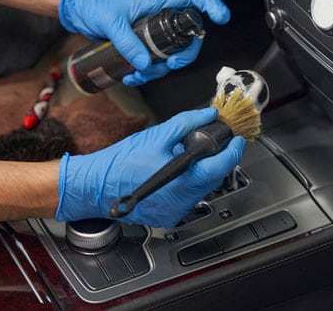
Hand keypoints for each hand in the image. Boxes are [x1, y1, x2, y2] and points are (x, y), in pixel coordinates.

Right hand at [55, 108, 244, 227]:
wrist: (95, 185)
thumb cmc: (120, 162)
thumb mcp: (157, 135)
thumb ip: (187, 123)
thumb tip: (207, 115)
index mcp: (183, 180)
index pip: (221, 166)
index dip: (233, 150)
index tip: (236, 139)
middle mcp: (182, 201)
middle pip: (213, 178)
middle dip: (216, 159)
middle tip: (213, 142)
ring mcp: (175, 212)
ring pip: (201, 189)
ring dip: (202, 171)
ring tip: (186, 156)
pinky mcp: (168, 216)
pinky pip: (187, 198)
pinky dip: (188, 183)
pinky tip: (176, 172)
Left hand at [58, 0, 230, 84]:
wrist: (79, 9)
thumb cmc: (95, 3)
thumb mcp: (111, 22)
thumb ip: (127, 42)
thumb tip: (144, 63)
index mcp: (158, 1)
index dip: (210, 5)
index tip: (221, 18)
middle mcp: (159, 16)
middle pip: (188, 35)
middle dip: (184, 55)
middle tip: (170, 65)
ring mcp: (151, 31)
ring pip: (170, 54)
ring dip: (159, 70)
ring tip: (138, 75)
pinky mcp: (141, 43)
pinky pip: (153, 62)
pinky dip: (145, 73)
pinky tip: (131, 77)